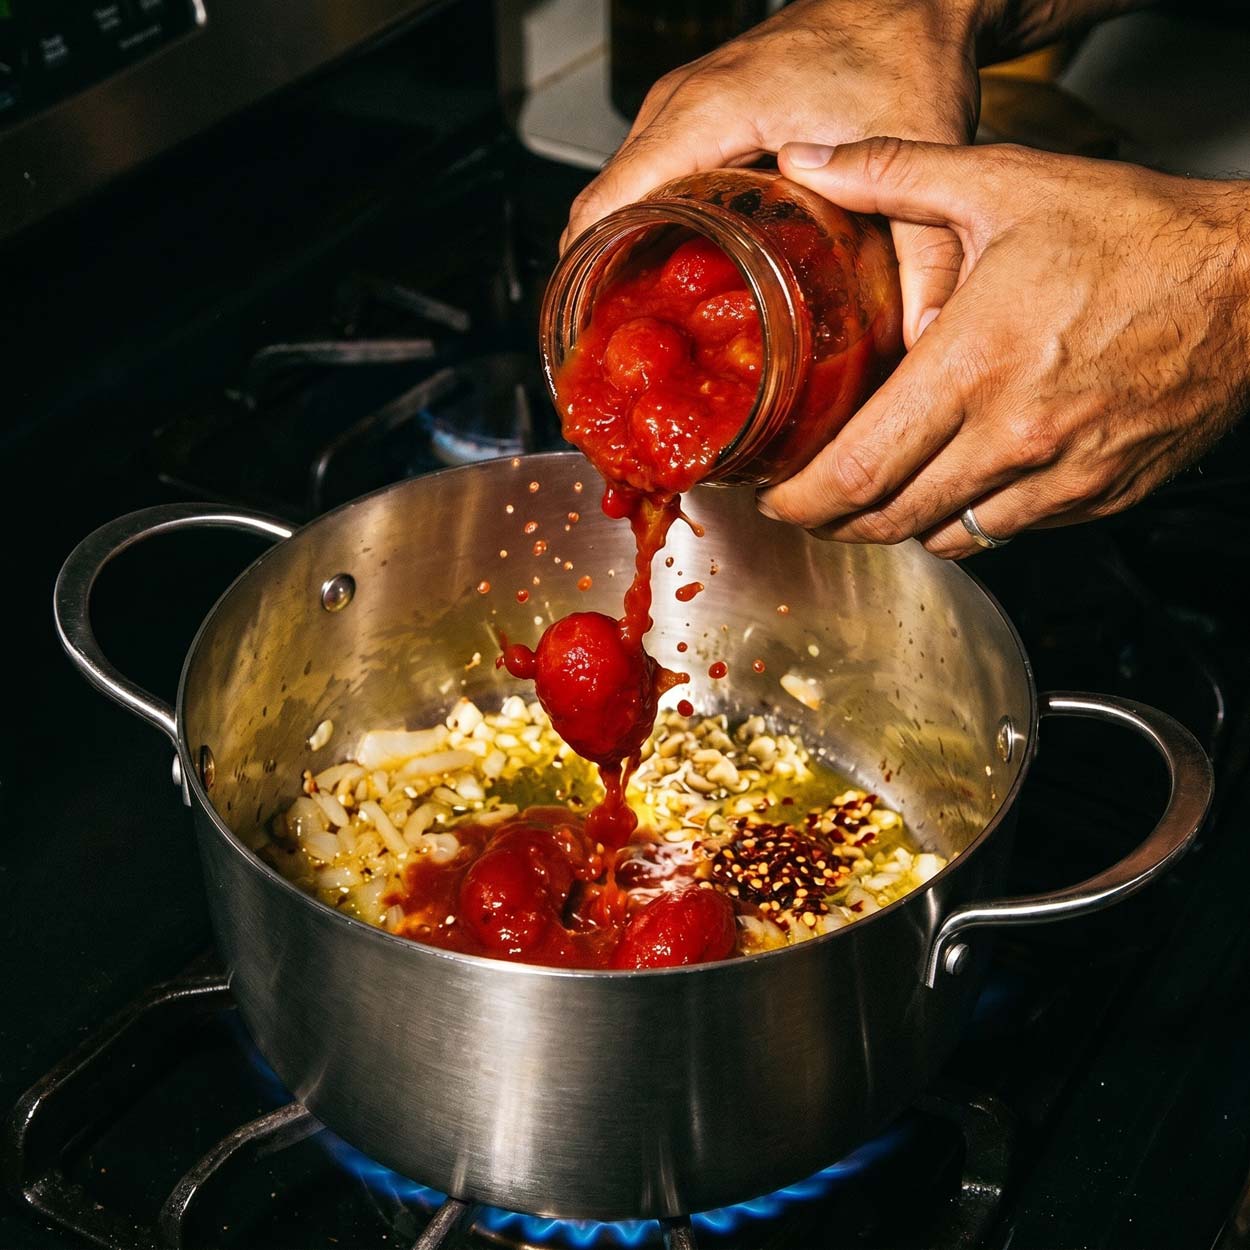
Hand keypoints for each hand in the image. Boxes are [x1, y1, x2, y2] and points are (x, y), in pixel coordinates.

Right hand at [563, 0, 984, 346]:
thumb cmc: (903, 52)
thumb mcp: (917, 158)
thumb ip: (926, 256)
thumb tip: (926, 335)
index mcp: (708, 114)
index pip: (605, 202)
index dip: (585, 276)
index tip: (589, 336)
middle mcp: (680, 106)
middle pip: (601, 206)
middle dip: (600, 282)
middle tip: (622, 352)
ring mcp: (683, 107)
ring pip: (621, 194)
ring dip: (619, 257)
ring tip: (640, 327)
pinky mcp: (699, 116)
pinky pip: (647, 178)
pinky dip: (644, 227)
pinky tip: (671, 277)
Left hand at [758, 138, 1249, 556]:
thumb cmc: (1140, 235)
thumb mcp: (1006, 184)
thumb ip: (893, 174)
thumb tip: (808, 164)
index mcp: (975, 365)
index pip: (857, 470)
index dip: (801, 499)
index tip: (774, 496)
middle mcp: (1014, 436)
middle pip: (888, 519)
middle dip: (833, 523)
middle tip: (808, 505)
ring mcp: (1058, 477)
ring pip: (945, 538)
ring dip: (896, 525)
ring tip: (872, 497)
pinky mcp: (1096, 497)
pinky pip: (1006, 533)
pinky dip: (964, 521)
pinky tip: (951, 486)